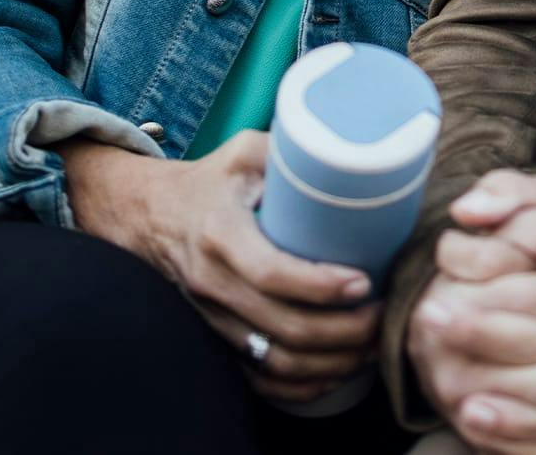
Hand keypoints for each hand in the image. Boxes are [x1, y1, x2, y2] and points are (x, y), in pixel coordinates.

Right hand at [61, 130, 380, 402]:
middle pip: (279, 327)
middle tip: (381, 316)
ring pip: (272, 360)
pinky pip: (257, 377)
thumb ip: (292, 149)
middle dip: (340, 332)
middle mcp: (212, 282)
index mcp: (220, 233)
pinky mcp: (217, 336)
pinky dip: (300, 385)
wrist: (153, 215)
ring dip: (328, 362)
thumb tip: (352, 150)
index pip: (270, 272)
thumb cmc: (211, 179)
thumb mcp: (245, 151)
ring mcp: (212, 316)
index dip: (319, 285)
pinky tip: (336, 372)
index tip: (363, 282)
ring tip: (370, 345)